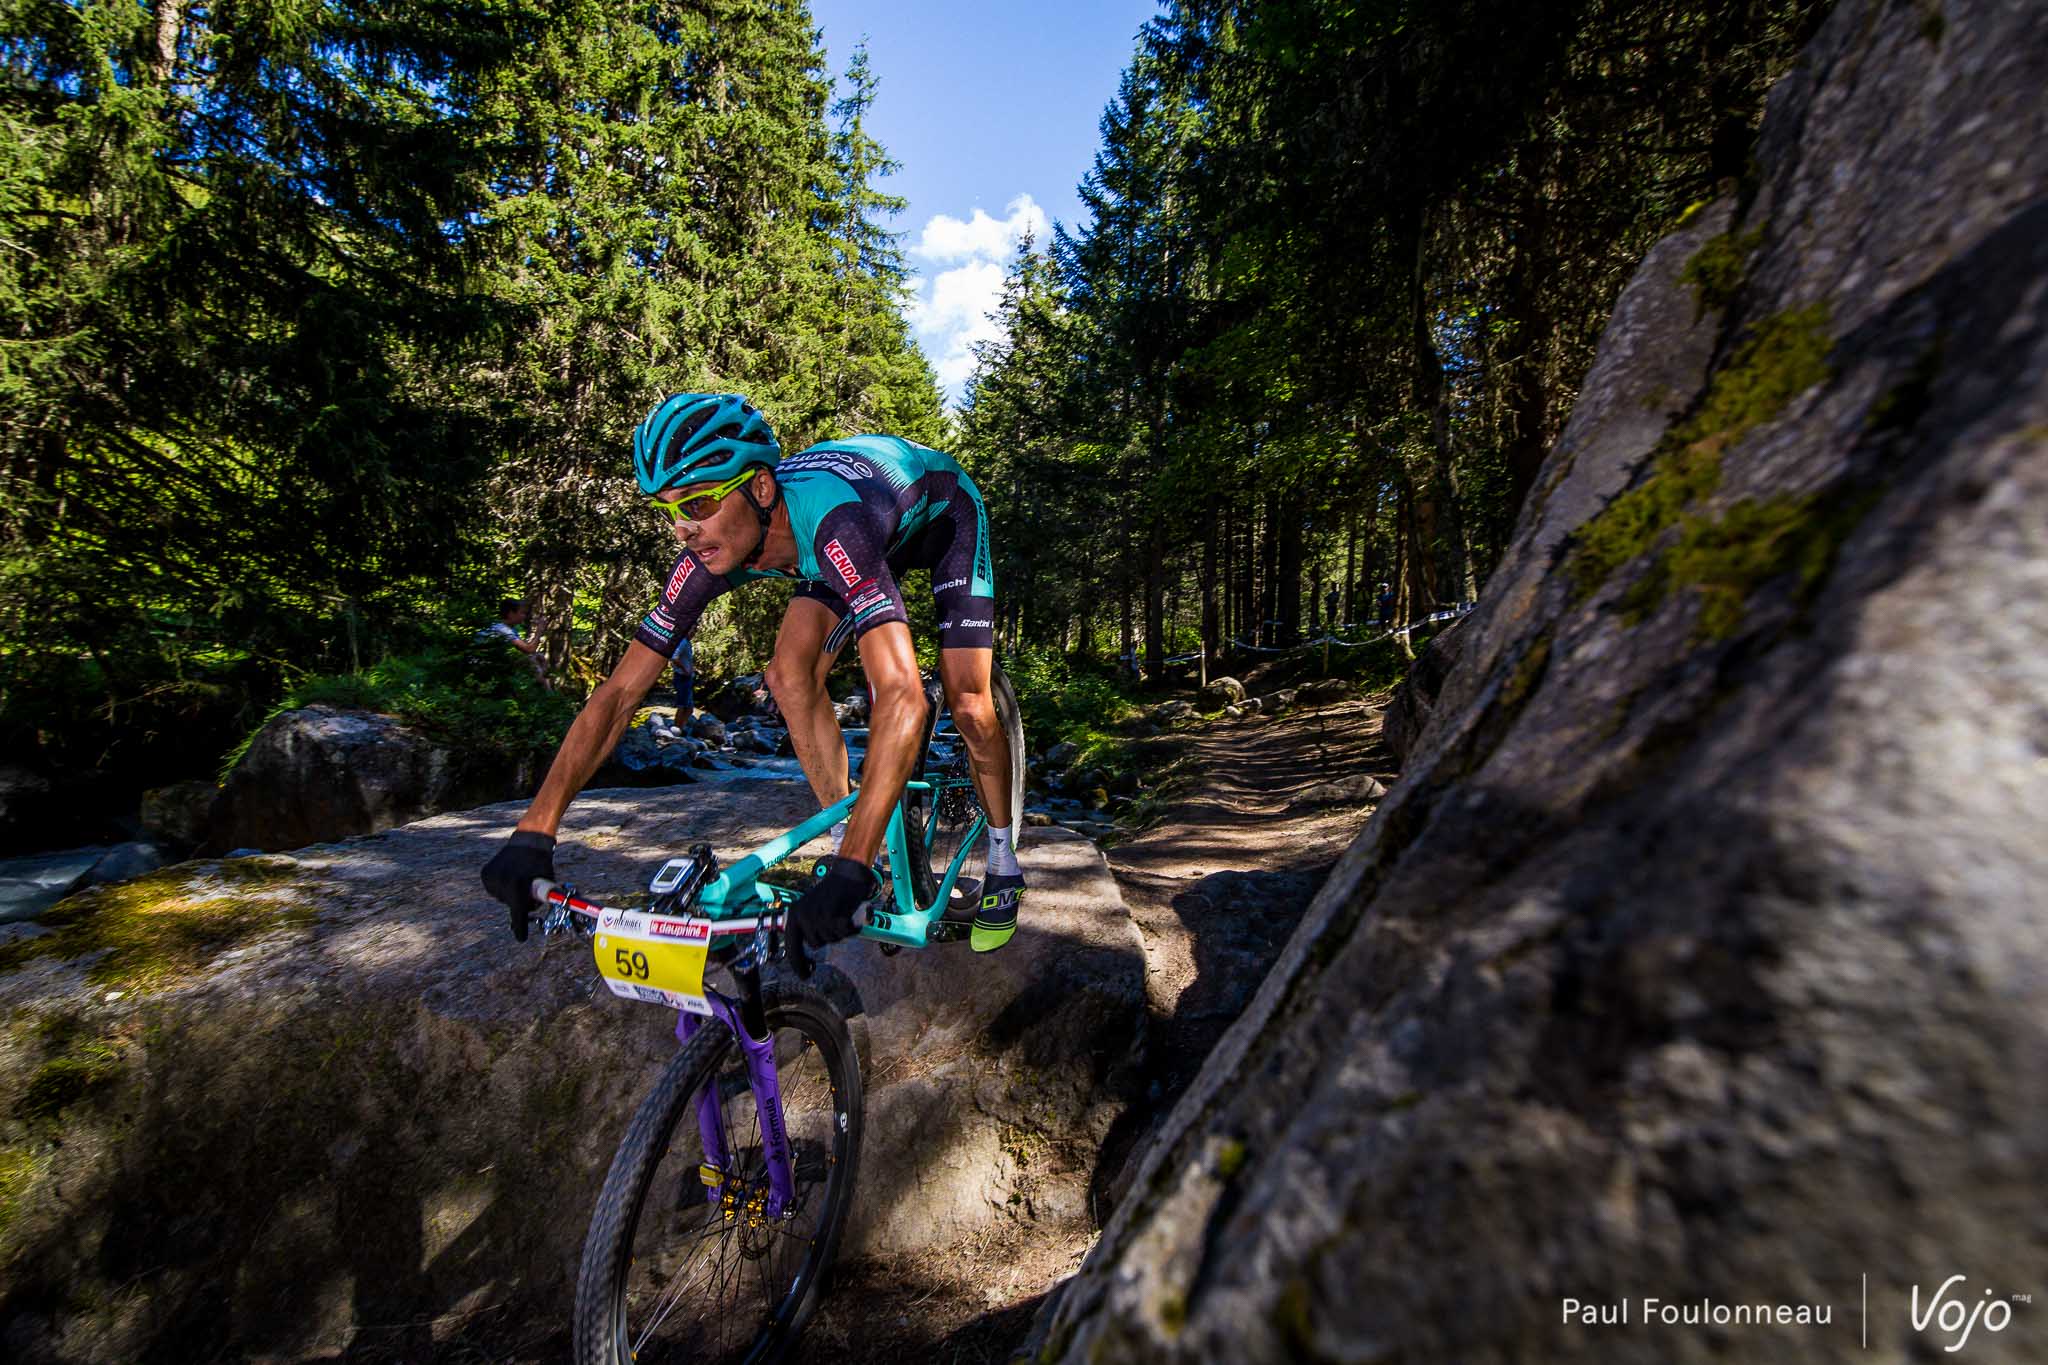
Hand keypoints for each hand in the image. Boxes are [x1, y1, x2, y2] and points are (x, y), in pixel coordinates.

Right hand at [481, 830, 555, 941]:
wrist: (528, 840)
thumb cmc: (541, 863)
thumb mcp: (547, 882)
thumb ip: (542, 899)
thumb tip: (546, 920)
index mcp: (518, 884)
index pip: (518, 912)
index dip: (520, 927)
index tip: (521, 938)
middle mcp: (502, 881)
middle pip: (512, 905)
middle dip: (520, 903)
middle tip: (528, 889)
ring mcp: (491, 878)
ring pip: (502, 898)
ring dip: (511, 894)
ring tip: (519, 878)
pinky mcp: (485, 874)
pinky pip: (495, 890)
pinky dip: (502, 888)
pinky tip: (510, 876)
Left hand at [785, 855, 872, 977]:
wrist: (848, 874)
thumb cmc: (834, 893)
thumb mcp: (812, 909)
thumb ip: (808, 927)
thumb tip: (811, 947)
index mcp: (793, 915)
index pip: (792, 948)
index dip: (798, 965)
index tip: (806, 975)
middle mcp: (801, 916)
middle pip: (817, 944)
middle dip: (830, 936)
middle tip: (837, 920)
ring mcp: (816, 917)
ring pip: (832, 939)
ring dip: (842, 931)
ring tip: (844, 913)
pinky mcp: (831, 916)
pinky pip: (844, 932)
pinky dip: (853, 927)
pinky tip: (853, 914)